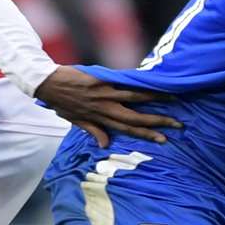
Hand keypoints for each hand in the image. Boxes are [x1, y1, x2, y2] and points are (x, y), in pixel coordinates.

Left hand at [34, 66, 180, 146]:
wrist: (47, 84)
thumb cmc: (61, 103)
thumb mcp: (75, 121)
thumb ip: (93, 130)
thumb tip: (106, 145)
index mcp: (100, 119)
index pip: (128, 130)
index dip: (147, 135)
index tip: (163, 139)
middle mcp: (105, 108)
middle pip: (136, 117)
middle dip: (157, 121)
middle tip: (177, 124)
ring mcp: (105, 93)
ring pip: (134, 97)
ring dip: (155, 98)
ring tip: (172, 98)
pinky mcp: (101, 79)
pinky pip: (124, 81)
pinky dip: (139, 81)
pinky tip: (152, 80)